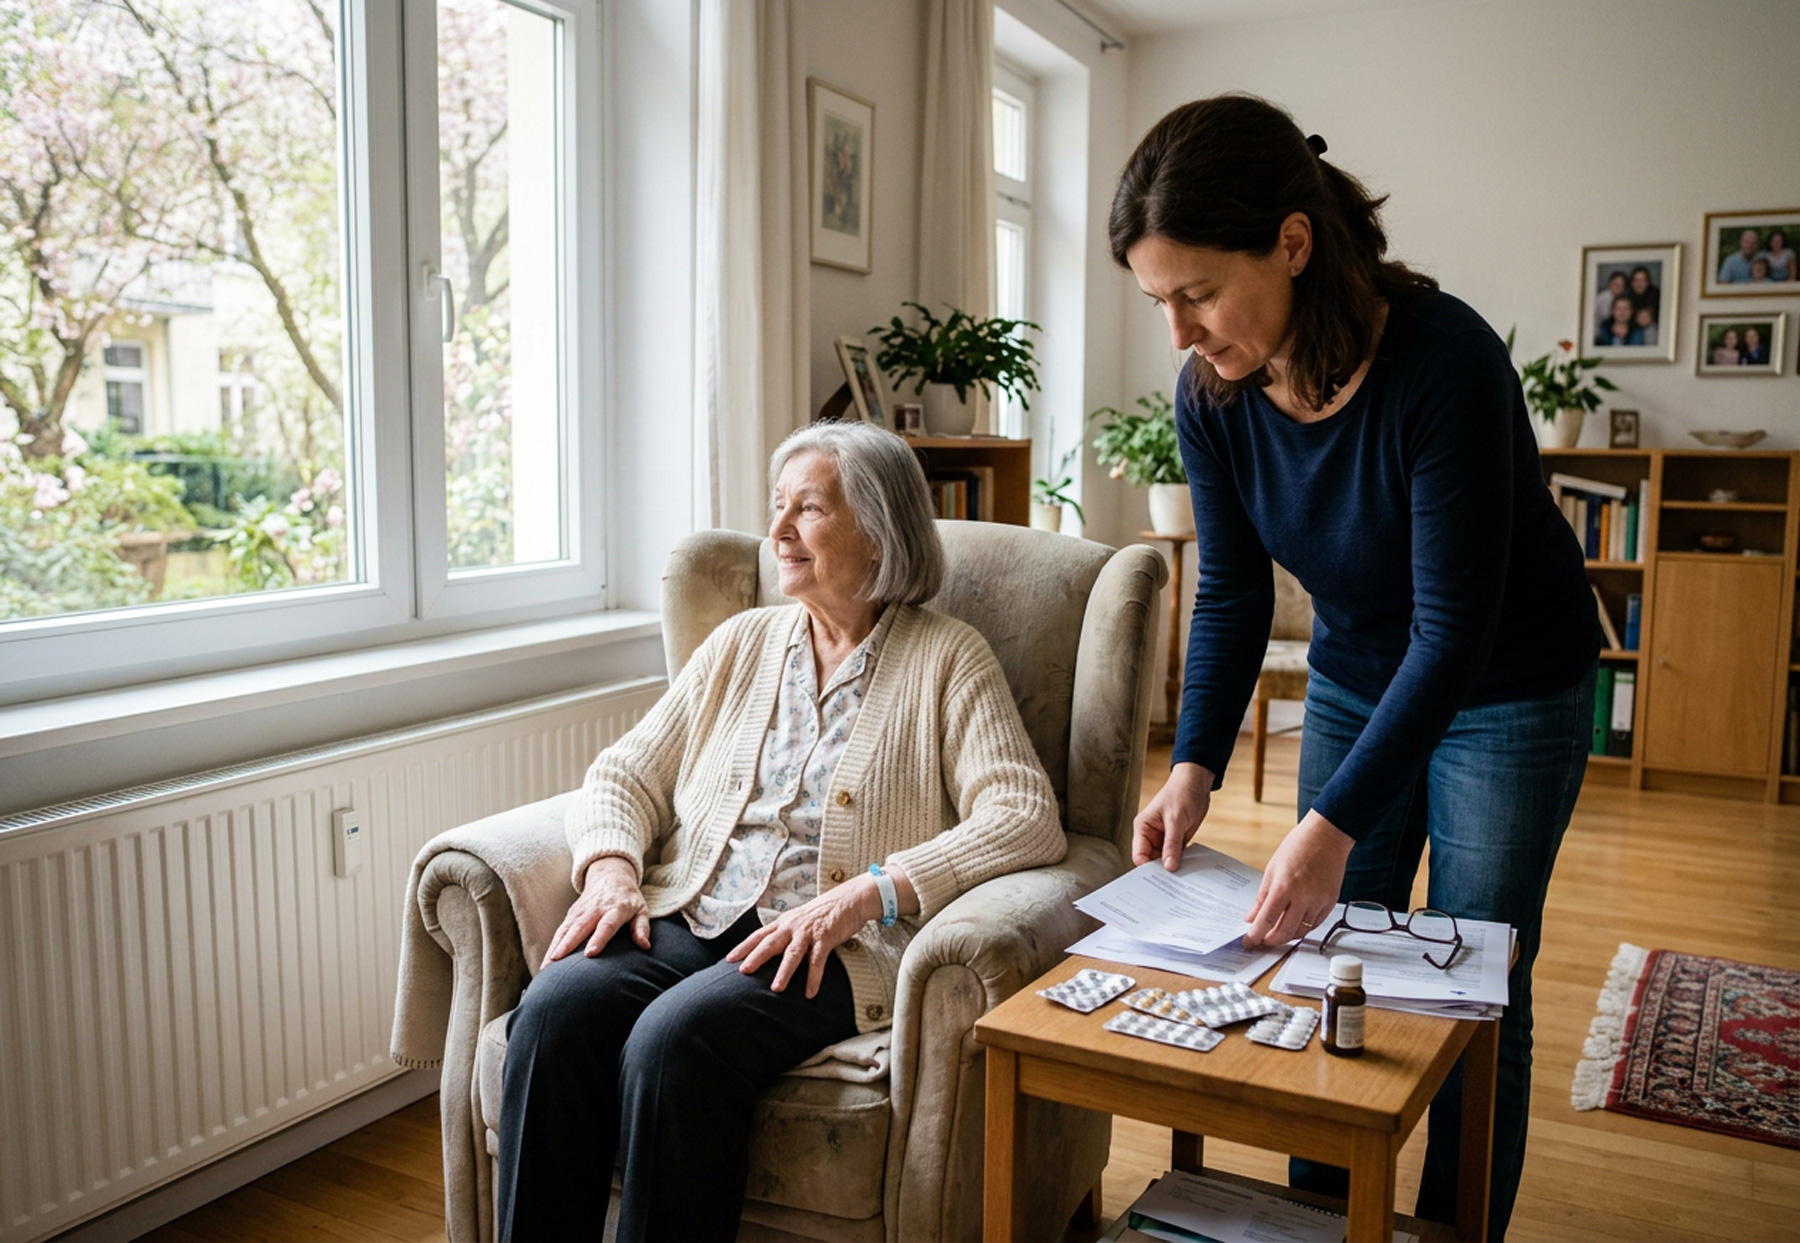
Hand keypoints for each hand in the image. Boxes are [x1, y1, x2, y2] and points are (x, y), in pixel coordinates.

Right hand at [544, 856, 650, 966]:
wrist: (610, 875)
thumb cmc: (628, 898)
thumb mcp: (641, 909)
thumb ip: (641, 927)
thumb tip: (645, 946)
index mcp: (615, 909)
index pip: (606, 925)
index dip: (598, 939)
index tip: (590, 954)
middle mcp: (595, 910)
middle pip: (579, 928)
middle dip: (567, 946)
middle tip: (556, 963)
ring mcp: (580, 912)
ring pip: (565, 931)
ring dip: (554, 949)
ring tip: (545, 969)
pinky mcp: (570, 915)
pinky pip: (559, 932)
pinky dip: (551, 947)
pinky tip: (545, 964)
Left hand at [726, 877, 880, 997]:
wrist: (850, 899)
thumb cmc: (823, 913)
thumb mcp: (800, 921)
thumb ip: (786, 934)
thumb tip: (771, 951)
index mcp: (784, 922)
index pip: (759, 935)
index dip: (743, 947)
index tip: (729, 959)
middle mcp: (793, 926)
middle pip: (770, 942)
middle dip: (755, 957)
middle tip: (743, 972)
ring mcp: (809, 932)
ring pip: (793, 953)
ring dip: (784, 971)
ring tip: (776, 989)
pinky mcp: (826, 937)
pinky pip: (818, 960)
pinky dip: (813, 977)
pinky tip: (810, 993)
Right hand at [1133, 762, 1214, 869]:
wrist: (1196, 783)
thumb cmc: (1181, 793)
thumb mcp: (1176, 820)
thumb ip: (1172, 844)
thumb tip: (1169, 867)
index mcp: (1142, 828)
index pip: (1139, 855)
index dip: (1148, 868)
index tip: (1161, 879)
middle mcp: (1150, 836)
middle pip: (1151, 861)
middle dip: (1161, 870)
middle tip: (1174, 882)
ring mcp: (1163, 839)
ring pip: (1164, 861)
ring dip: (1173, 867)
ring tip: (1183, 877)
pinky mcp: (1176, 841)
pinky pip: (1176, 857)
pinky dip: (1182, 862)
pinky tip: (1189, 868)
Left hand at [1241, 811, 1354, 949]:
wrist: (1327, 836)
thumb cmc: (1298, 847)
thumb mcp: (1272, 870)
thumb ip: (1262, 897)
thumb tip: (1252, 917)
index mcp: (1284, 887)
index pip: (1266, 920)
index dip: (1255, 935)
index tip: (1248, 942)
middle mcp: (1303, 897)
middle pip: (1285, 931)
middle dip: (1271, 940)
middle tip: (1262, 940)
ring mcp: (1319, 901)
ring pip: (1301, 931)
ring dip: (1287, 936)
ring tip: (1276, 932)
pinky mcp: (1330, 902)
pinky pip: (1315, 924)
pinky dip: (1303, 927)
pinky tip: (1294, 923)